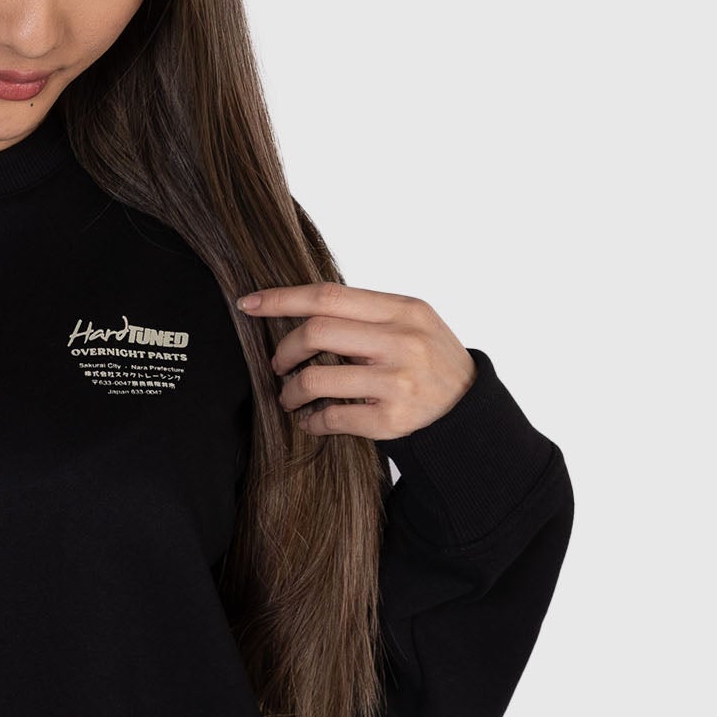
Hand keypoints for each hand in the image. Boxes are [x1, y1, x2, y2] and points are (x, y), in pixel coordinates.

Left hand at [237, 283, 476, 439]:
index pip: (328, 296)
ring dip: (290, 391)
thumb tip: (300, 309)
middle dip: (284, 350)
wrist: (467, 407)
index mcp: (402, 310)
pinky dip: (312, 420)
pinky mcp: (392, 420)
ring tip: (290, 396)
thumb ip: (365, 313)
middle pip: (316, 332)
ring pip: (315, 379)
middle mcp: (401, 342)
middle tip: (278, 364)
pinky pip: (332, 418)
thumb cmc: (429, 358)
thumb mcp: (411, 321)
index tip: (249, 303)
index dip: (281, 298)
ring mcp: (397, 382)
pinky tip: (311, 420)